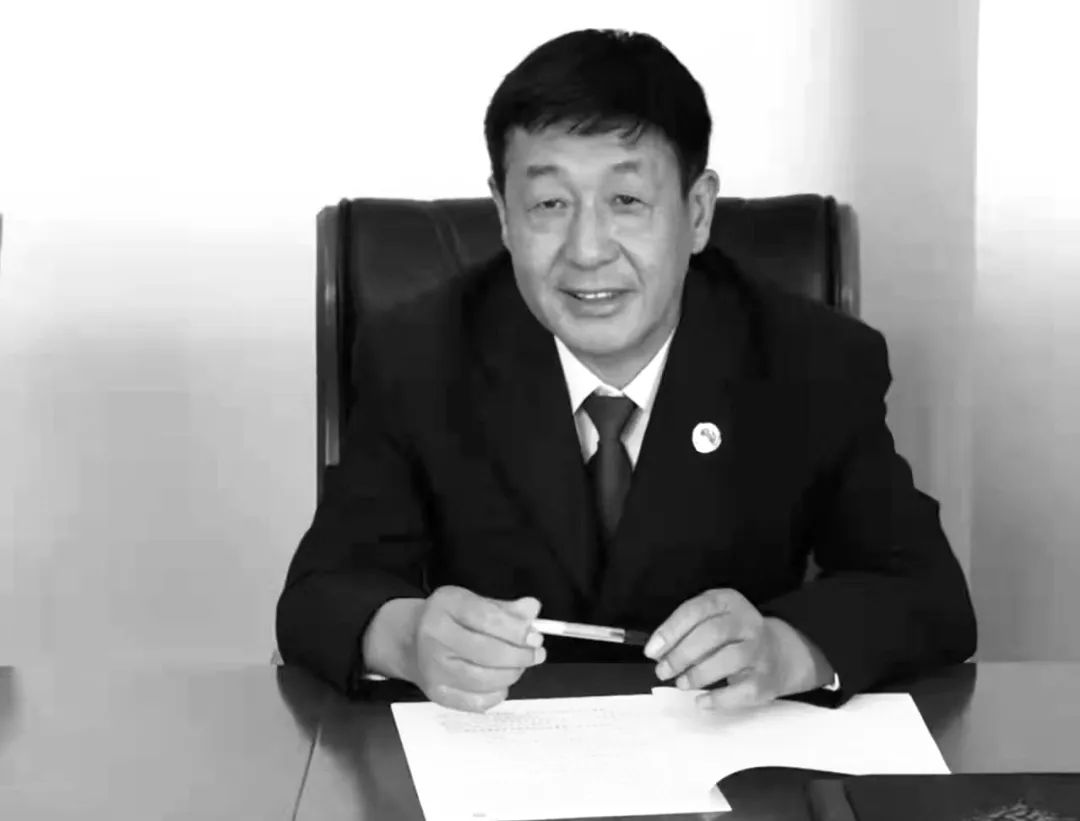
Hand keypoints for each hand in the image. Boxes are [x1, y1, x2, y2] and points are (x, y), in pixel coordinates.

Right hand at [403, 586, 545, 712]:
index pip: (487, 619)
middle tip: (535, 653)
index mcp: (446, 605)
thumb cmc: (447, 619)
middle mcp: (435, 637)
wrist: (409, 640)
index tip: (535, 636)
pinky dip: (497, 693)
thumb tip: (532, 610)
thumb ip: (505, 608)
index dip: (517, 630)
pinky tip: (500, 681)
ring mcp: (434, 669)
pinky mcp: (437, 693)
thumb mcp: (473, 601)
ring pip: (484, 680)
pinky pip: (477, 701)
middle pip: (488, 653)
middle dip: (520, 655)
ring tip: (519, 665)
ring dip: (512, 674)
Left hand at [645, 588, 831, 709]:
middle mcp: (747, 623)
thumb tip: (657, 651)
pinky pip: (741, 691)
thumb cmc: (734, 636)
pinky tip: (701, 701)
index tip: (652, 650)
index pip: (697, 610)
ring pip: (729, 659)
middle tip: (663, 670)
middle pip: (713, 633)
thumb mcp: (712, 618)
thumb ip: (685, 630)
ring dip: (698, 674)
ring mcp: (759, 651)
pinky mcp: (765, 679)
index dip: (671, 631)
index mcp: (729, 602)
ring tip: (681, 682)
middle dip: (682, 654)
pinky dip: (718, 698)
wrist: (780, 653)